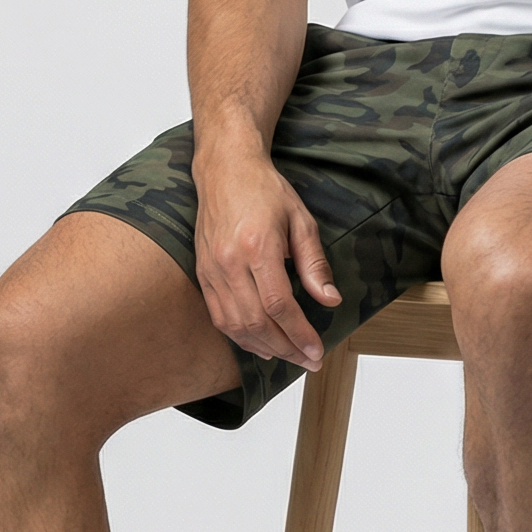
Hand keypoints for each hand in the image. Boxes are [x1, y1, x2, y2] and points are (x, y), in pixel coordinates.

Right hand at [193, 148, 340, 371]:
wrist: (225, 170)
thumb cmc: (264, 190)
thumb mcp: (301, 220)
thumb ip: (314, 263)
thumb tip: (329, 299)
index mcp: (257, 247)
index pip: (279, 305)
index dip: (299, 334)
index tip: (316, 350)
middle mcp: (230, 263)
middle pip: (256, 322)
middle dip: (285, 348)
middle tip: (308, 360)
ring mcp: (212, 270)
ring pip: (235, 326)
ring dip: (263, 347)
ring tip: (288, 355)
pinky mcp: (202, 274)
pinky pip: (219, 316)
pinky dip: (240, 337)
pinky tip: (259, 343)